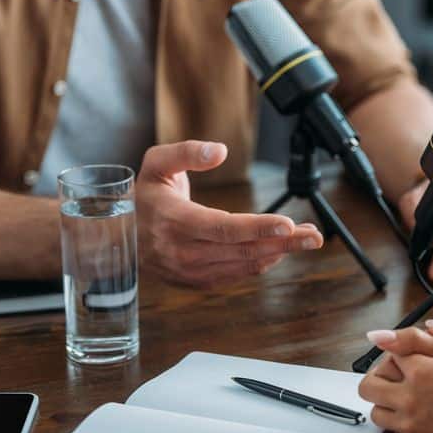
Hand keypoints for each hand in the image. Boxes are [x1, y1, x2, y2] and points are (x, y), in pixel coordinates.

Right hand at [136, 141, 323, 287]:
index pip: (225, 228)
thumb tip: (219, 151)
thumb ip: (187, 152)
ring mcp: (190, 270)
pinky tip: (281, 250)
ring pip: (244, 265)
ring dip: (279, 253)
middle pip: (243, 250)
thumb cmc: (144, 195)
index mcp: (175, 221)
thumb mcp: (156, 163)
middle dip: (284, 243)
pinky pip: (236, 274)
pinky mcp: (196, 281)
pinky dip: (262, 263)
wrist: (118, 237)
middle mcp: (183, 251)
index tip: (288, 224)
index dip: (259, 227)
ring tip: (306, 239)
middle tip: (315, 236)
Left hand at [359, 321, 432, 432]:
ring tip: (404, 400)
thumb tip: (431, 324)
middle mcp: (409, 400)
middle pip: (369, 385)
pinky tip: (416, 422)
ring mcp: (410, 427)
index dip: (400, 351)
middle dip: (378, 377)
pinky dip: (400, 429)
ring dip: (386, 403)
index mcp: (422, 373)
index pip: (390, 354)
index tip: (408, 355)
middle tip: (392, 377)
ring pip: (377, 413)